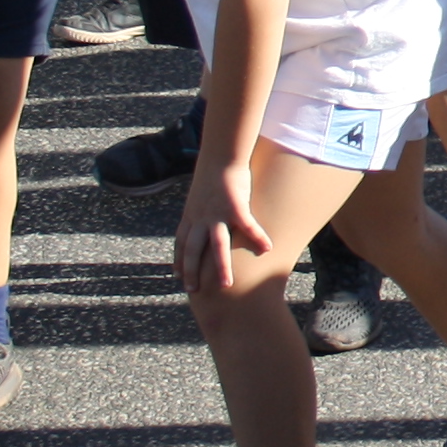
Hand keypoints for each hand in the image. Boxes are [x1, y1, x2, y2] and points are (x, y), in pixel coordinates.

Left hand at [173, 156, 272, 296]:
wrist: (220, 154)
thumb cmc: (213, 171)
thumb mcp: (200, 193)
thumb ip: (200, 207)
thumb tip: (201, 213)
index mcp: (191, 215)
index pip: (180, 243)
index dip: (179, 260)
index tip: (178, 276)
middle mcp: (200, 218)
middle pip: (193, 250)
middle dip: (191, 272)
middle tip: (193, 291)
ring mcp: (217, 214)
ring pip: (216, 246)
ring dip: (221, 267)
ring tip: (227, 285)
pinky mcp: (235, 207)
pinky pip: (248, 227)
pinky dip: (257, 238)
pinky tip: (267, 248)